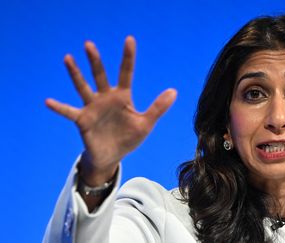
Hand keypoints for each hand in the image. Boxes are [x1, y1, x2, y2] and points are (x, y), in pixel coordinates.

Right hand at [46, 36, 176, 185]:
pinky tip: (48, 101)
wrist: (112, 156)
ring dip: (75, 74)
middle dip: (95, 61)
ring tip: (68, 58)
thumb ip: (158, 108)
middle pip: (100, 75)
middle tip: (89, 44)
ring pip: (83, 87)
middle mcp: (106, 98)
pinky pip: (69, 112)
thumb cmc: (128, 138)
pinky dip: (59, 107)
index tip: (129, 39)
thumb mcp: (146, 123)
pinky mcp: (82, 120)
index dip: (128, 57)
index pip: (126, 72)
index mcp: (123, 96)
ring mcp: (92, 107)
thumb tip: (174, 91)